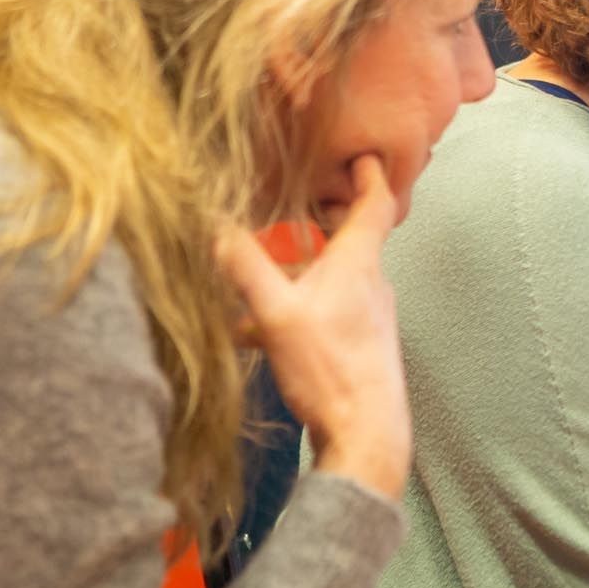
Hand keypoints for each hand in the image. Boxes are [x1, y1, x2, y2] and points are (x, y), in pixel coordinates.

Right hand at [215, 155, 411, 499]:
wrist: (366, 432)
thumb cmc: (329, 367)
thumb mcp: (276, 312)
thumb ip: (244, 266)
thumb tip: (212, 224)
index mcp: (359, 263)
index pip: (375, 205)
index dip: (369, 176)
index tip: (362, 155)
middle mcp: (371, 284)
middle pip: (355, 237)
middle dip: (330, 216)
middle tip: (306, 198)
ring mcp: (368, 316)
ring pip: (337, 276)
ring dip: (308, 264)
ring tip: (268, 261)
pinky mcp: (358, 345)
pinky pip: (327, 312)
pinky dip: (298, 307)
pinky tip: (256, 331)